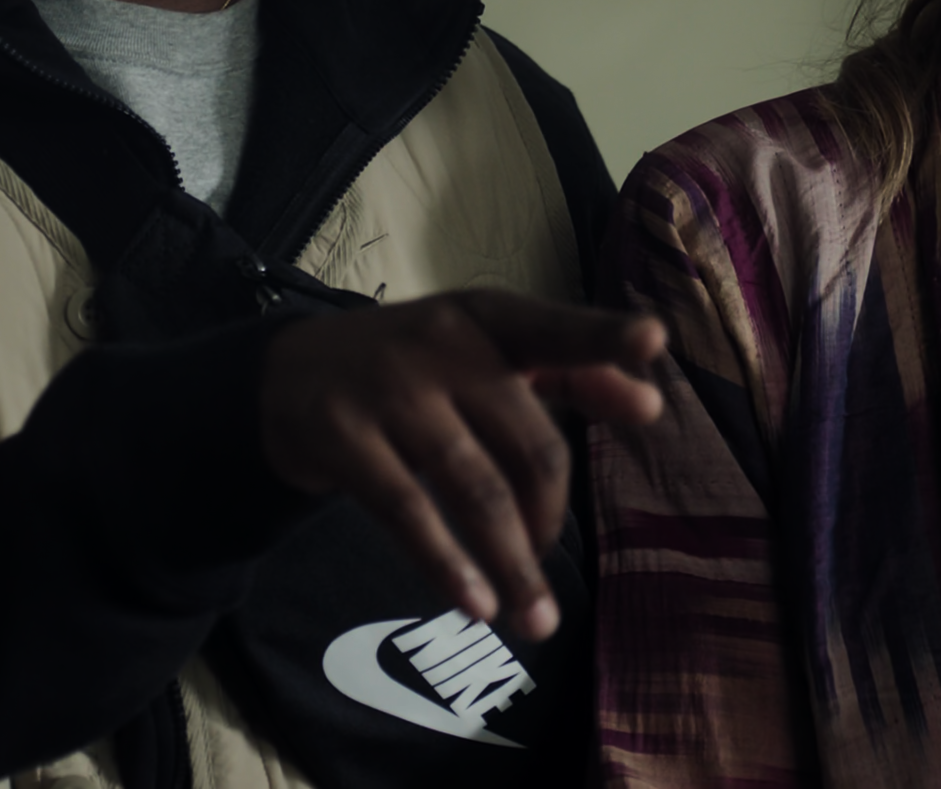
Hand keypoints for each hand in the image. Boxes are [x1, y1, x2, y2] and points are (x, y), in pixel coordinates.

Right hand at [260, 290, 666, 639]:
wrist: (286, 375)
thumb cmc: (417, 368)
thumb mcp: (489, 355)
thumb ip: (574, 375)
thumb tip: (651, 405)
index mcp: (488, 319)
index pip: (554, 330)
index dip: (604, 337)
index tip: (654, 340)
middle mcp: (442, 343)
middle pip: (527, 443)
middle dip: (549, 518)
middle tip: (547, 561)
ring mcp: (389, 389)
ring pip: (475, 488)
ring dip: (512, 564)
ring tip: (537, 621)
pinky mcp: (342, 436)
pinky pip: (408, 512)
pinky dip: (448, 565)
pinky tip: (475, 604)